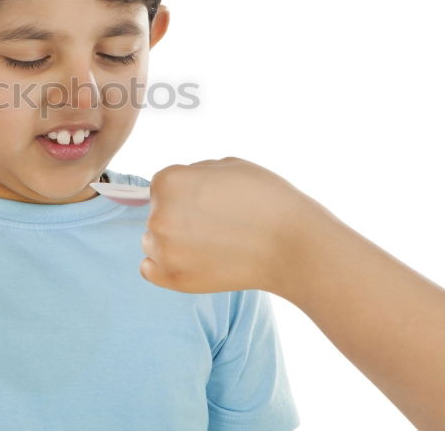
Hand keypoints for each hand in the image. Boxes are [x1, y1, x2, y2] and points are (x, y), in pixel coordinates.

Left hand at [139, 156, 331, 295]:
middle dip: (178, 215)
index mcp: (168, 181)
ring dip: (172, 241)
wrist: (293, 245)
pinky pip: (150, 269)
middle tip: (215, 223)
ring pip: (152, 241)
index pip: (161, 186)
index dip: (186, 192)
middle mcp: (159, 215)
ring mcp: (165, 249)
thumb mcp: (227, 166)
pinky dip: (165, 266)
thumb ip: (193, 172)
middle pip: (156, 213)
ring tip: (210, 243)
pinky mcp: (174, 278)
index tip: (211, 201)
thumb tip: (174, 185)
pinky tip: (192, 261)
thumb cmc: (266, 199)